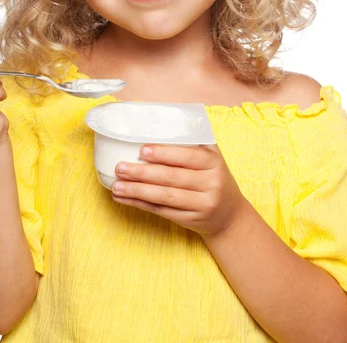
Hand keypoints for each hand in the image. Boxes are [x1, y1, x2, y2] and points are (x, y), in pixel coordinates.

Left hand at [112, 144, 247, 238]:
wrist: (230, 215)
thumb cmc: (212, 177)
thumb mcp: (211, 158)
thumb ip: (191, 143)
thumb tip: (154, 126)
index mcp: (214, 162)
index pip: (188, 156)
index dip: (164, 153)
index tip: (142, 150)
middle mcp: (211, 184)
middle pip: (172, 178)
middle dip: (143, 173)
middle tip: (121, 167)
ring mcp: (201, 204)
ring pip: (164, 197)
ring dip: (137, 190)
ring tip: (116, 185)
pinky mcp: (190, 220)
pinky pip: (161, 211)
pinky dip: (140, 204)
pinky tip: (123, 198)